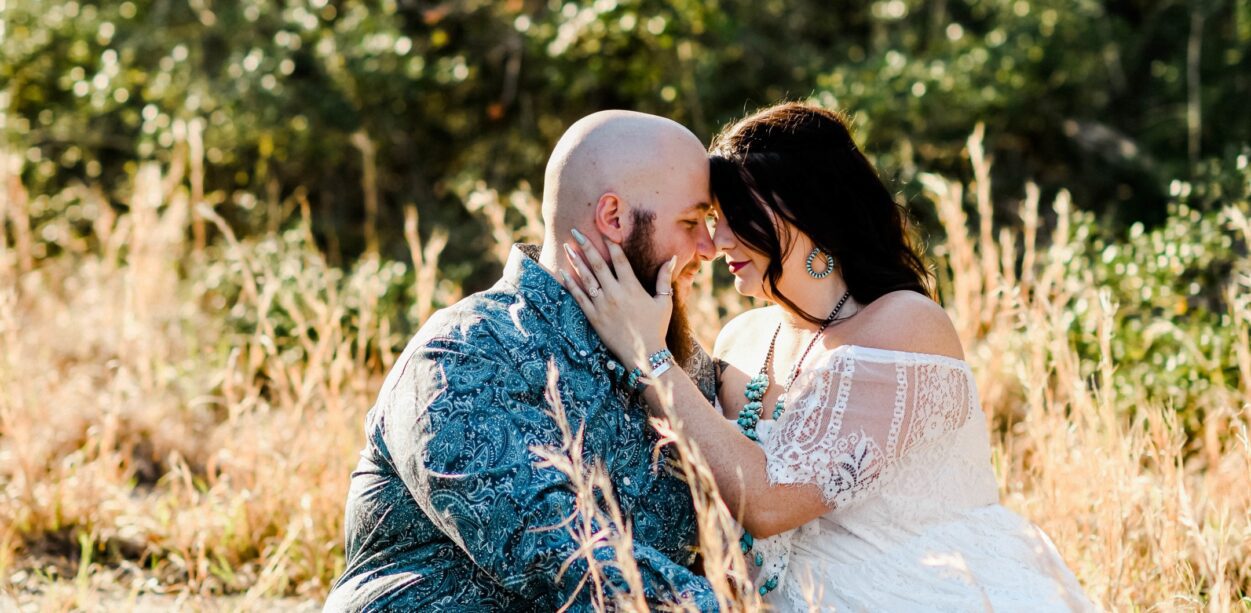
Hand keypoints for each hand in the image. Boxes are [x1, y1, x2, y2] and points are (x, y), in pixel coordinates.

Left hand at [558, 234, 675, 369]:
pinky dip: (570, 285)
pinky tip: (563, 274)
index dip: (611, 244)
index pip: (620, 260)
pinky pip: (579, 298)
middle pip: (598, 264)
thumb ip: (664, 278)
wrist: (644, 354)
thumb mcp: (664, 301)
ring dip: (575, 261)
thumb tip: (671, 258)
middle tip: (575, 231)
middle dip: (586, 245)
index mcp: (633, 287)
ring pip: (586, 278)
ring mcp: (603, 305)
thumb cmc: (656, 327)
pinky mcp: (594, 317)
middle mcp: (615, 293)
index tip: (603, 231)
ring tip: (567, 247)